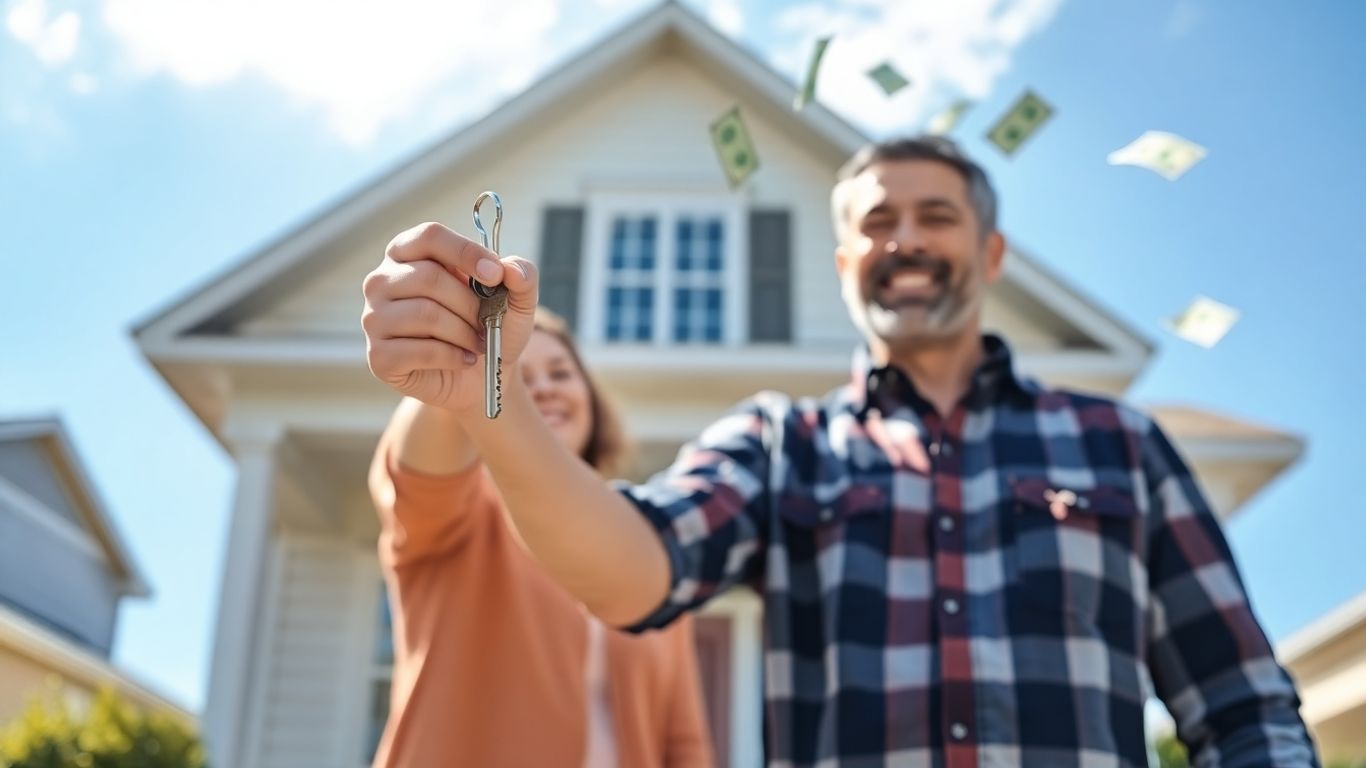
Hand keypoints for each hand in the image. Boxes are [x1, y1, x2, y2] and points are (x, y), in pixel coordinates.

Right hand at [361, 222, 538, 413]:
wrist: (483, 377)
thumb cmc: (491, 327)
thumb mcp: (517, 299)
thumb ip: (522, 275)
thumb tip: (511, 270)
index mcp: (409, 252)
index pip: (430, 236)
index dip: (465, 252)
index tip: (495, 274)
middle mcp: (382, 280)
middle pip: (428, 277)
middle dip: (469, 304)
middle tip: (486, 321)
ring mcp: (374, 318)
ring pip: (424, 314)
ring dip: (463, 332)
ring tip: (477, 342)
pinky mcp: (378, 356)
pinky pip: (420, 350)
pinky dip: (453, 356)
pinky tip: (464, 359)